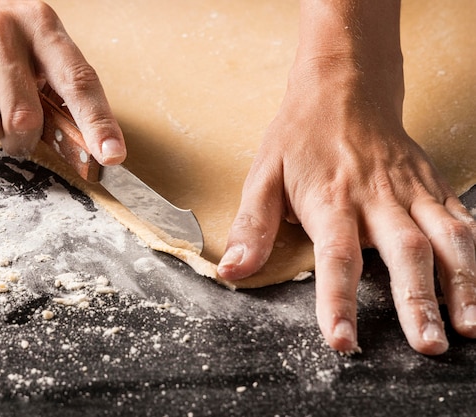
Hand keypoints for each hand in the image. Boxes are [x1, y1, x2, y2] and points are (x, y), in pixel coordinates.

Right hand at [0, 0, 124, 161]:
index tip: (112, 156)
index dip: (97, 123)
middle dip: (22, 139)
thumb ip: (59, 88)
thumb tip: (93, 150)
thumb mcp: (33, 45)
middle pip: (24, 119)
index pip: (78, 82)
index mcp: (41, 25)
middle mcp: (1, 29)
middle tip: (13, 129)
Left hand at [218, 54, 475, 354]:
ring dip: (463, 284)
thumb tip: (232, 271)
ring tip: (470, 327)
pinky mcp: (433, 186)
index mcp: (330, 199)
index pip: (335, 256)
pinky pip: (464, 221)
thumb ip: (252, 226)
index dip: (337, 300)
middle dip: (418, 301)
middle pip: (403, 251)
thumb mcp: (263, 176)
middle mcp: (377, 197)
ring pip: (447, 238)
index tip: (341, 341)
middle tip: (430, 346)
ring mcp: (411, 191)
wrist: (344, 87)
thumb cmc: (299, 137)